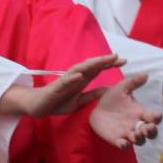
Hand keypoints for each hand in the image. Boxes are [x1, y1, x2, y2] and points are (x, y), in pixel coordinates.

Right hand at [0, 54, 123, 116]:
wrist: (38, 106)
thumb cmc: (57, 102)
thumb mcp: (79, 102)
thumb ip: (91, 96)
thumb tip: (107, 91)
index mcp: (81, 80)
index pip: (98, 70)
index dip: (109, 65)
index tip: (123, 61)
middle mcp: (75, 77)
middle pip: (91, 66)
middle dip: (104, 61)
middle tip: (118, 56)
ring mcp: (65, 81)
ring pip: (80, 69)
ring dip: (91, 64)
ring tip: (103, 60)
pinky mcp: (56, 87)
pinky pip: (65, 81)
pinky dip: (72, 77)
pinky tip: (80, 75)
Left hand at [89, 74, 162, 148]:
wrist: (95, 108)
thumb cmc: (111, 99)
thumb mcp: (121, 88)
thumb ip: (132, 82)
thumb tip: (145, 74)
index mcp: (140, 112)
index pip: (154, 117)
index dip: (156, 118)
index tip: (155, 116)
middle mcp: (136, 125)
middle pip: (150, 132)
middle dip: (151, 132)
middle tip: (147, 128)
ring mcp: (127, 133)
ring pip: (140, 140)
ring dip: (140, 139)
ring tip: (135, 134)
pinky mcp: (117, 139)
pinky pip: (124, 145)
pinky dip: (125, 145)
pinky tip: (123, 142)